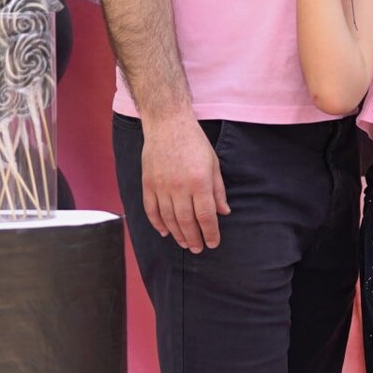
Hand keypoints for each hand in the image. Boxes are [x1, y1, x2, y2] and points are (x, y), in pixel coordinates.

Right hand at [141, 108, 228, 252]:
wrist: (168, 123)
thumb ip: (218, 190)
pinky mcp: (148, 183)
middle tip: (198, 249)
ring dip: (177, 234)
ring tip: (184, 243)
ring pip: (168, 219)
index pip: (206, 216)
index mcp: (199, 182)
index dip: (210, 233)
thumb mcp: (213, 164)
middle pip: (186, 222)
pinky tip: (165, 232)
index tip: (213, 243)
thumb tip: (224, 213)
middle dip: (193, 239)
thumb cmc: (194, 142)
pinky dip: (157, 224)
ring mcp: (161, 186)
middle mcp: (179, 187)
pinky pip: (151, 210)